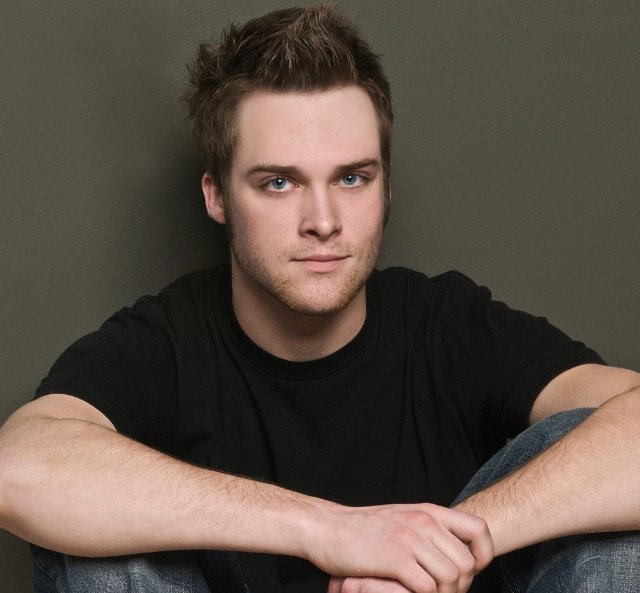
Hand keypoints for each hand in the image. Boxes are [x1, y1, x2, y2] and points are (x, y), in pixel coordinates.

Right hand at [310, 502, 492, 592]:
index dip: (483, 554)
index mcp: (429, 511)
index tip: (470, 570)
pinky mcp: (395, 558)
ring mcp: (410, 539)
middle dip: (460, 585)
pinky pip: (427, 588)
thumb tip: (458, 553)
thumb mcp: (403, 518)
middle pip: (467, 563)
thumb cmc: (363, 529)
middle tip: (440, 591)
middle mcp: (424, 522)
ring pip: (451, 577)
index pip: (478, 528)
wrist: (327, 528)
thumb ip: (429, 529)